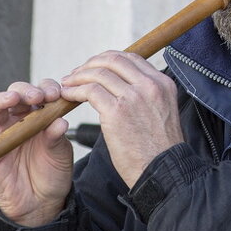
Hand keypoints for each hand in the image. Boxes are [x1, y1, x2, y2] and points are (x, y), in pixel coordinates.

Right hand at [0, 80, 72, 226]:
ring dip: (4, 98)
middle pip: (17, 94)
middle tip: (40, 96)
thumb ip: (57, 138)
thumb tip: (61, 121)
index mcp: (39, 116)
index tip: (57, 94)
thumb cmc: (52, 175)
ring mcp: (3, 132)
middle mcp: (19, 120)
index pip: (40, 92)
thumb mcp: (60, 155)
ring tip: (15, 98)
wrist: (40, 205)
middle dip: (28, 90)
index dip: (47, 88)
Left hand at [60, 51, 182, 187]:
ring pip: (99, 73)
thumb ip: (146, 96)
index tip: (94, 68)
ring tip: (67, 84)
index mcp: (162, 83)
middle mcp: (150, 85)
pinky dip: (75, 90)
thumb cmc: (158, 149)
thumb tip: (121, 88)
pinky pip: (90, 91)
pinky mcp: (117, 111)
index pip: (131, 58)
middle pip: (113, 60)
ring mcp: (133, 97)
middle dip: (90, 64)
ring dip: (78, 76)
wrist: (163, 171)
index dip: (107, 59)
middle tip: (76, 74)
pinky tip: (68, 96)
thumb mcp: (161, 112)